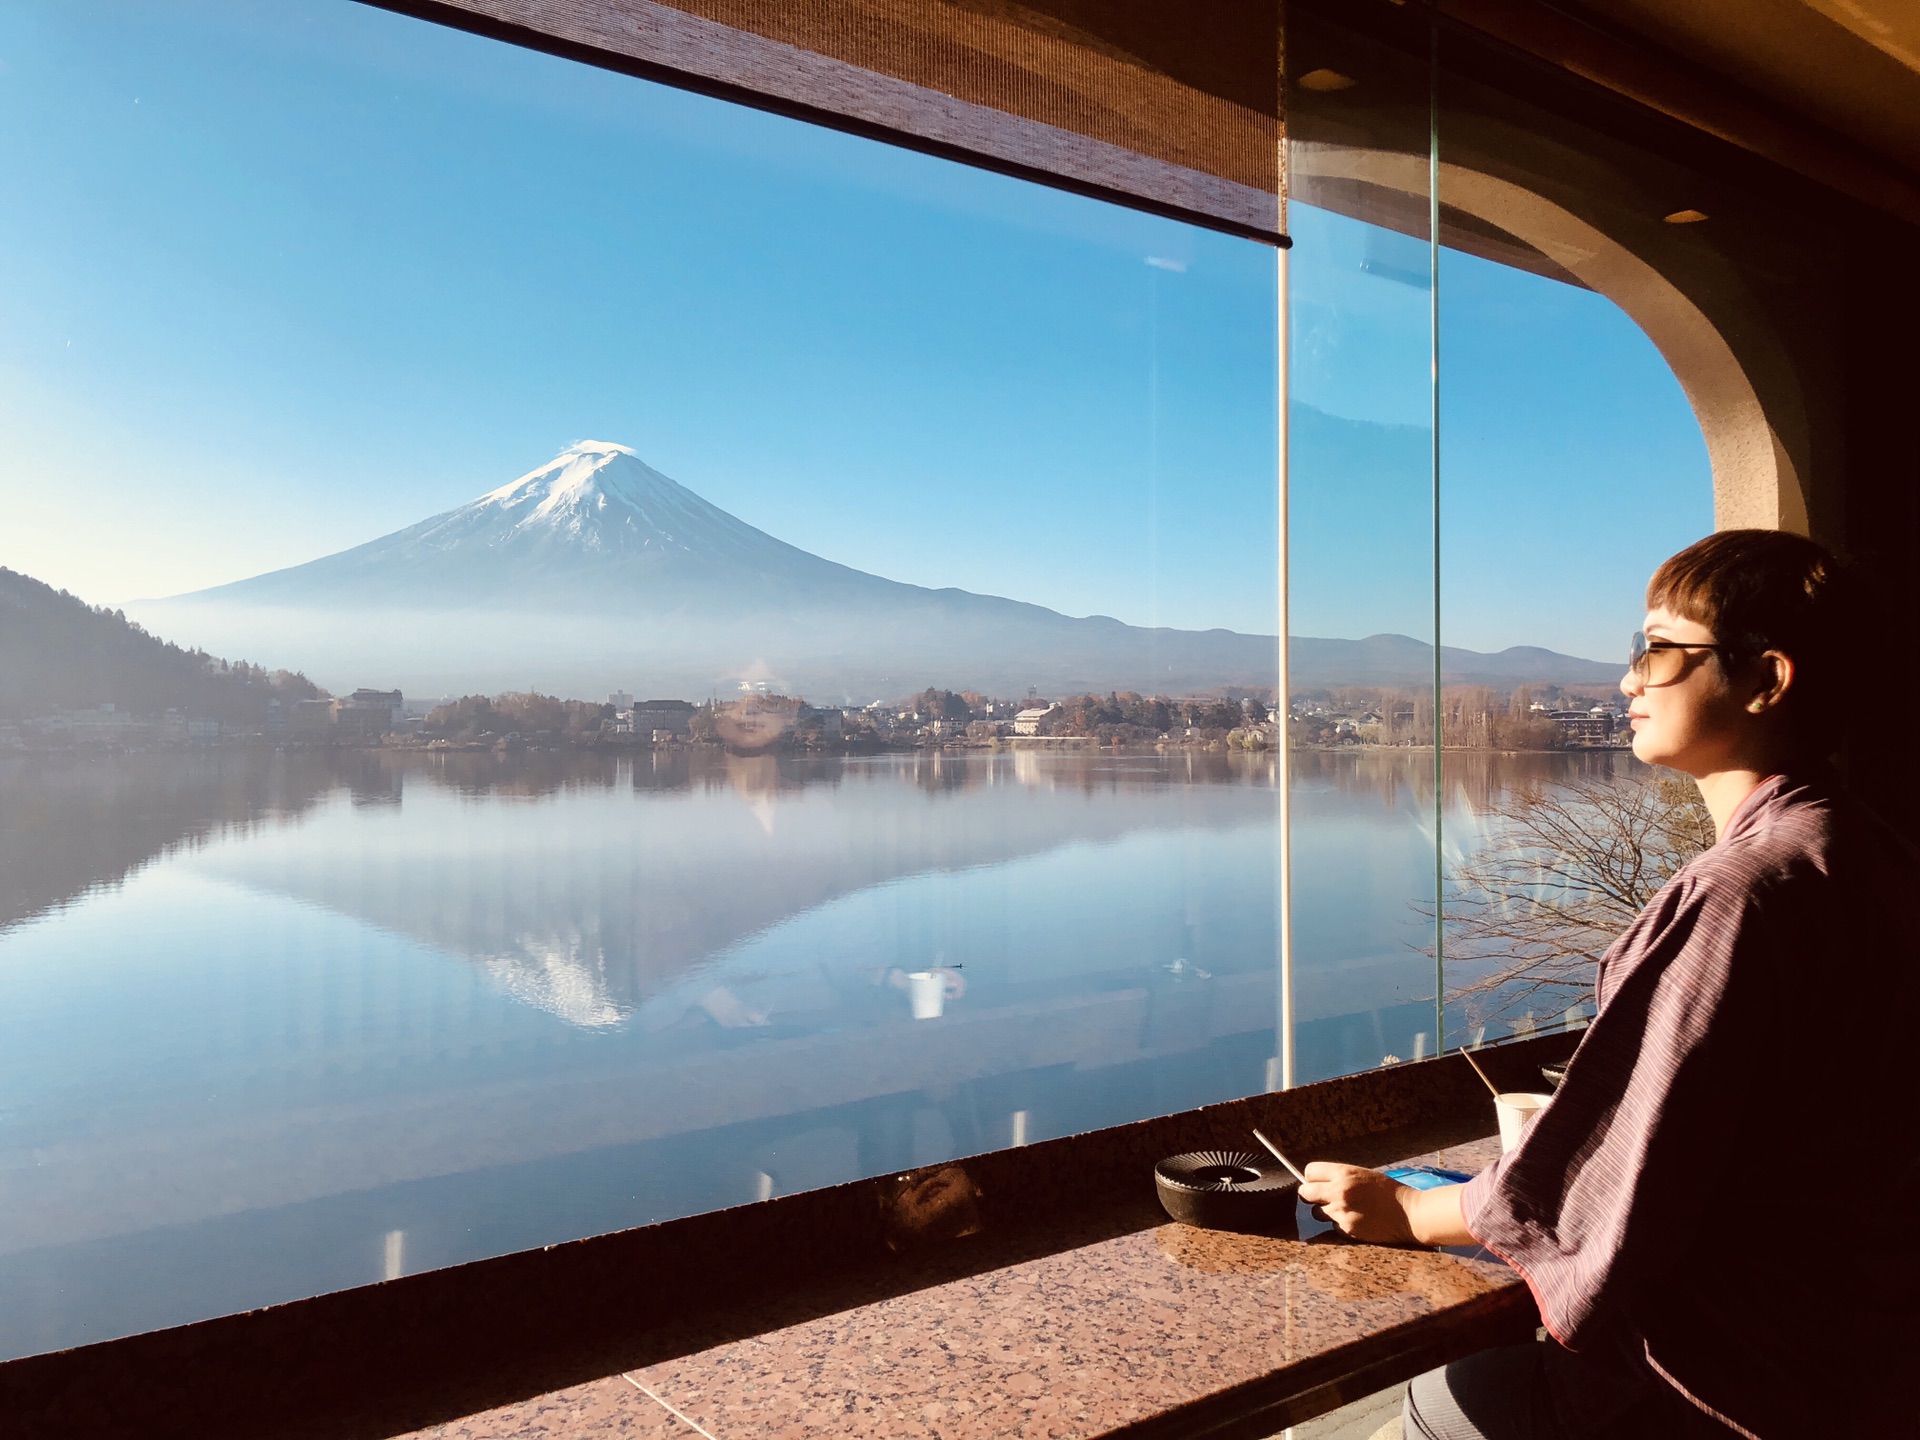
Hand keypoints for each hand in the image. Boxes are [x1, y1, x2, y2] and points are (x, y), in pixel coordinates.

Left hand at [1298, 1162, 1415, 1243]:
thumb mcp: (1363, 1175)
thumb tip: (1316, 1183)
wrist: (1409, 1214)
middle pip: (1305, 1193)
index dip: (1312, 1178)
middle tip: (1322, 1199)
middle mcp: (1339, 1191)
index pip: (1309, 1171)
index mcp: (1344, 1173)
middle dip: (1311, 1196)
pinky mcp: (1347, 1229)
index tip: (1318, 1183)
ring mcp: (1341, 1212)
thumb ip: (1339, 1178)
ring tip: (1345, 1210)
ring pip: (1317, 1212)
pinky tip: (1356, 1221)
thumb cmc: (1388, 1192)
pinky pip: (1332, 1226)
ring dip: (1326, 1212)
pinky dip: (1340, 1225)